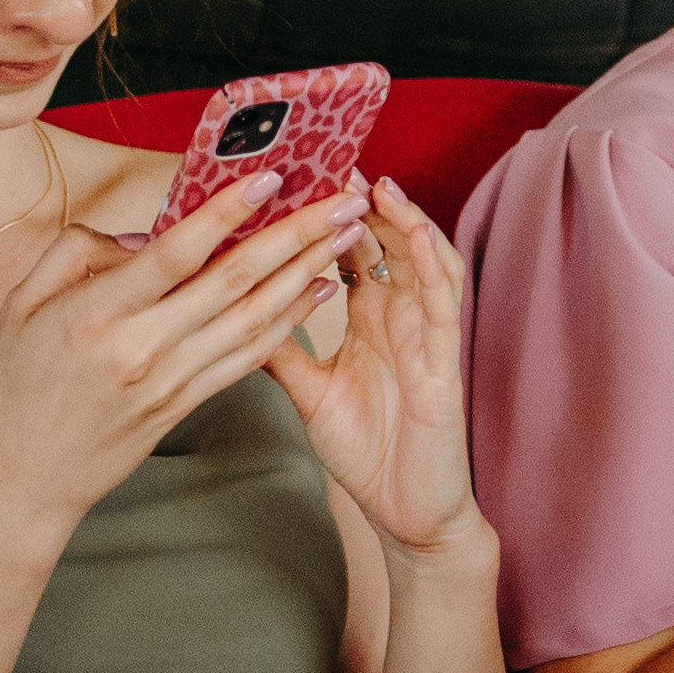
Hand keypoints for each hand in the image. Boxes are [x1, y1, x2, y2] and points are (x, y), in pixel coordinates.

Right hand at [0, 172, 367, 540]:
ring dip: (306, 272)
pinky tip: (315, 291)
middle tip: (341, 201)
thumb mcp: (20, 305)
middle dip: (295, 235)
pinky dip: (288, 321)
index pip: (175, 253)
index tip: (270, 179)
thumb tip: (142, 235)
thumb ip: (76, 254)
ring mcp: (170, 380)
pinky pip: (248, 357)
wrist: (20, 480)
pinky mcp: (186, 404)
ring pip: (254, 319)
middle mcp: (142, 348)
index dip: (227, 213)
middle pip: (233, 281)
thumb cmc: (13, 387)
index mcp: (97, 314)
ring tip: (345, 236)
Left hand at [264, 176, 488, 562]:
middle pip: (384, 244)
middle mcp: (399, 317)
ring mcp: (426, 334)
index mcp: (369, 321)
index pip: (349, 253)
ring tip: (375, 185)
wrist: (407, 510)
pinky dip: (429, 263)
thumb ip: (281, 351)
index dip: (326, 216)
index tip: (297, 177)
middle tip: (331, 162)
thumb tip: (229, 314)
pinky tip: (412, 235)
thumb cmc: (367, 449)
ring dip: (402, 220)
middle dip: (360, 203)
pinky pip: (442, 302)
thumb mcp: (310, 393)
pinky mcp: (444, 359)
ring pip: (421, 260)